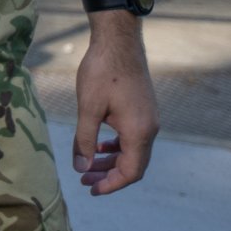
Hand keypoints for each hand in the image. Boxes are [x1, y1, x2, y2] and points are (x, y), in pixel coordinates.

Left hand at [73, 20, 158, 194]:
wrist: (118, 40)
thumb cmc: (101, 71)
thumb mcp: (88, 107)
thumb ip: (85, 140)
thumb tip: (81, 167)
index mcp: (139, 131)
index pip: (130, 171)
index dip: (111, 184)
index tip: (90, 189)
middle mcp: (149, 128)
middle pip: (133, 164)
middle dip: (108, 174)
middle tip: (83, 179)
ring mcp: (149, 119)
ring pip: (133, 151)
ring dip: (112, 160)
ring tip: (88, 165)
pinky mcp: (144, 110)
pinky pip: (133, 137)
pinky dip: (117, 146)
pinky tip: (100, 145)